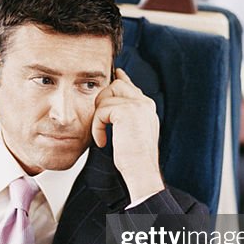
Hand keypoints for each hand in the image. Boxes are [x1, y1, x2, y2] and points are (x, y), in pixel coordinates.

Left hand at [92, 68, 165, 202]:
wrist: (141, 171)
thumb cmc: (134, 159)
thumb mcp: (130, 132)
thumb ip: (126, 115)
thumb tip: (114, 104)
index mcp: (147, 108)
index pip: (130, 86)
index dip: (121, 79)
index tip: (116, 73)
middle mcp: (145, 103)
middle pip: (116, 85)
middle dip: (102, 100)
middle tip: (99, 121)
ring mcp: (137, 105)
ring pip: (106, 96)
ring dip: (98, 117)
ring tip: (102, 135)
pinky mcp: (126, 111)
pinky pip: (101, 110)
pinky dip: (97, 127)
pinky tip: (102, 141)